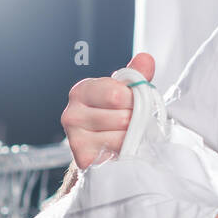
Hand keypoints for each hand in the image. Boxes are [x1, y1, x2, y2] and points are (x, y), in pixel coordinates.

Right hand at [60, 52, 153, 168]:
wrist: (99, 149)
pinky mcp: (82, 158)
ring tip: (126, 137)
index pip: (117, 94)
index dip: (134, 100)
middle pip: (122, 117)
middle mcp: (72, 113)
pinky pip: (116, 154)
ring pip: (121, 138)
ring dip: (131, 139)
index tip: (133, 104)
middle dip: (135, 121)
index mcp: (82, 90)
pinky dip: (125, 153)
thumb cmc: (113, 116)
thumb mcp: (124, 92)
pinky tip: (120, 150)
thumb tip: (146, 59)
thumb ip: (136, 76)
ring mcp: (74, 137)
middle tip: (132, 124)